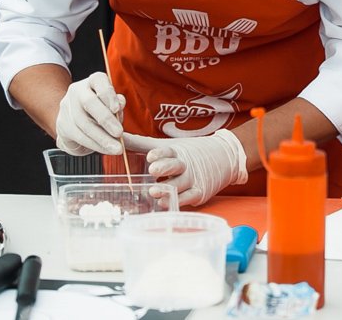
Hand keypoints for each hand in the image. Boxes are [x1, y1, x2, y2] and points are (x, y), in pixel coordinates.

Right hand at [54, 72, 125, 155]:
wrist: (76, 123)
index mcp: (93, 81)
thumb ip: (118, 104)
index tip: (117, 108)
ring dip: (102, 138)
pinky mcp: (62, 125)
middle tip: (119, 133)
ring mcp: (67, 107)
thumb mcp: (112, 105)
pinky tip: (105, 149)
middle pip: (89, 102)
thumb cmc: (101, 111)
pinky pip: (79, 136)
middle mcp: (77, 90)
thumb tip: (120, 103)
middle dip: (105, 119)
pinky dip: (95, 144)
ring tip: (116, 148)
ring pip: (83, 123)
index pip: (99, 80)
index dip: (108, 93)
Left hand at [125, 130, 248, 206]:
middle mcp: (186, 164)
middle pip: (175, 166)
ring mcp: (194, 178)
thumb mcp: (168, 145)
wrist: (224, 157)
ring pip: (180, 185)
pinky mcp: (200, 192)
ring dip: (167, 189)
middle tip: (153, 170)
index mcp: (177, 151)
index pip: (168, 150)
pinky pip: (188, 198)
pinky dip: (177, 201)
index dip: (159, 153)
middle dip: (164, 167)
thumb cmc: (188, 152)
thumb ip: (141, 144)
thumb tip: (118, 137)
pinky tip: (164, 203)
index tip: (150, 156)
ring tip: (154, 192)